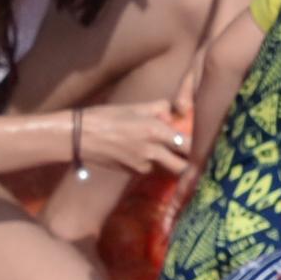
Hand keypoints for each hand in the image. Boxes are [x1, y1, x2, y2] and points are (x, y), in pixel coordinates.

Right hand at [72, 100, 190, 179]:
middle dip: (188, 164)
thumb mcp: (134, 107)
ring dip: (170, 164)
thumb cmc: (106, 117)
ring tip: (169, 155)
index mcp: (155, 131)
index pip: (187, 144)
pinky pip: (150, 170)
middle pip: (182, 167)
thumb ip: (157, 109)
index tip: (200, 143)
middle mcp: (152, 151)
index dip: (196, 146)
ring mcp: (143, 165)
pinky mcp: (133, 172)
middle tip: (191, 158)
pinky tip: (144, 154)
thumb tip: (172, 111)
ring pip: (166, 170)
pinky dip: (152, 164)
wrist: (81, 137)